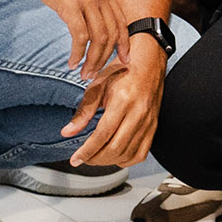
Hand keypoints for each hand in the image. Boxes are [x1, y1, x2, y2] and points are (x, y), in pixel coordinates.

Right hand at [21, 0, 130, 79]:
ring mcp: (86, 0)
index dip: (124, 44)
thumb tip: (88, 18)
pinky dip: (78, 53)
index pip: (122, 22)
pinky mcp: (70, 5)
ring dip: (92, 60)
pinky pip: (80, 36)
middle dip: (106, 59)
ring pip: (98, 39)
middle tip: (95, 75)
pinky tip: (72, 62)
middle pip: (111, 35)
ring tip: (84, 74)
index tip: (124, 60)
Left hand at [59, 33, 166, 165]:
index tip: (75, 159)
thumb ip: (84, 111)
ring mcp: (148, 121)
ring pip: (128, 154)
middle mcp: (138, 112)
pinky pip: (141, 153)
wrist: (149, 60)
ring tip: (96, 157)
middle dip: (96, 159)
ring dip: (109, 161)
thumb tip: (68, 131)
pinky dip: (126, 160)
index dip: (87, 150)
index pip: (103, 134)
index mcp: (122, 100)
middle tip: (83, 158)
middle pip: (115, 148)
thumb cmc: (123, 70)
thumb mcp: (98, 85)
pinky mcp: (154, 126)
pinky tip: (115, 156)